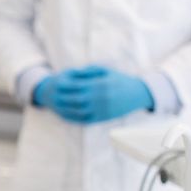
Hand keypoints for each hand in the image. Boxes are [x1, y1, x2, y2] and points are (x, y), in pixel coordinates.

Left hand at [33, 65, 153, 123]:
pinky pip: (86, 119)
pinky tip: (68, 114)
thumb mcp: (105, 71)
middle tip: (54, 95)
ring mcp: (101, 109)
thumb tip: (74, 72)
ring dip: (67, 108)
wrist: (137, 93)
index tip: (57, 83)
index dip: (66, 85)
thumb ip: (89, 71)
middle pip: (75, 98)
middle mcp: (99, 98)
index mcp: (99, 85)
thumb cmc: (119, 79)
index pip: (77, 85)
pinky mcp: (103, 117)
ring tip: (58, 105)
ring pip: (79, 110)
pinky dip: (75, 118)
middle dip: (63, 97)